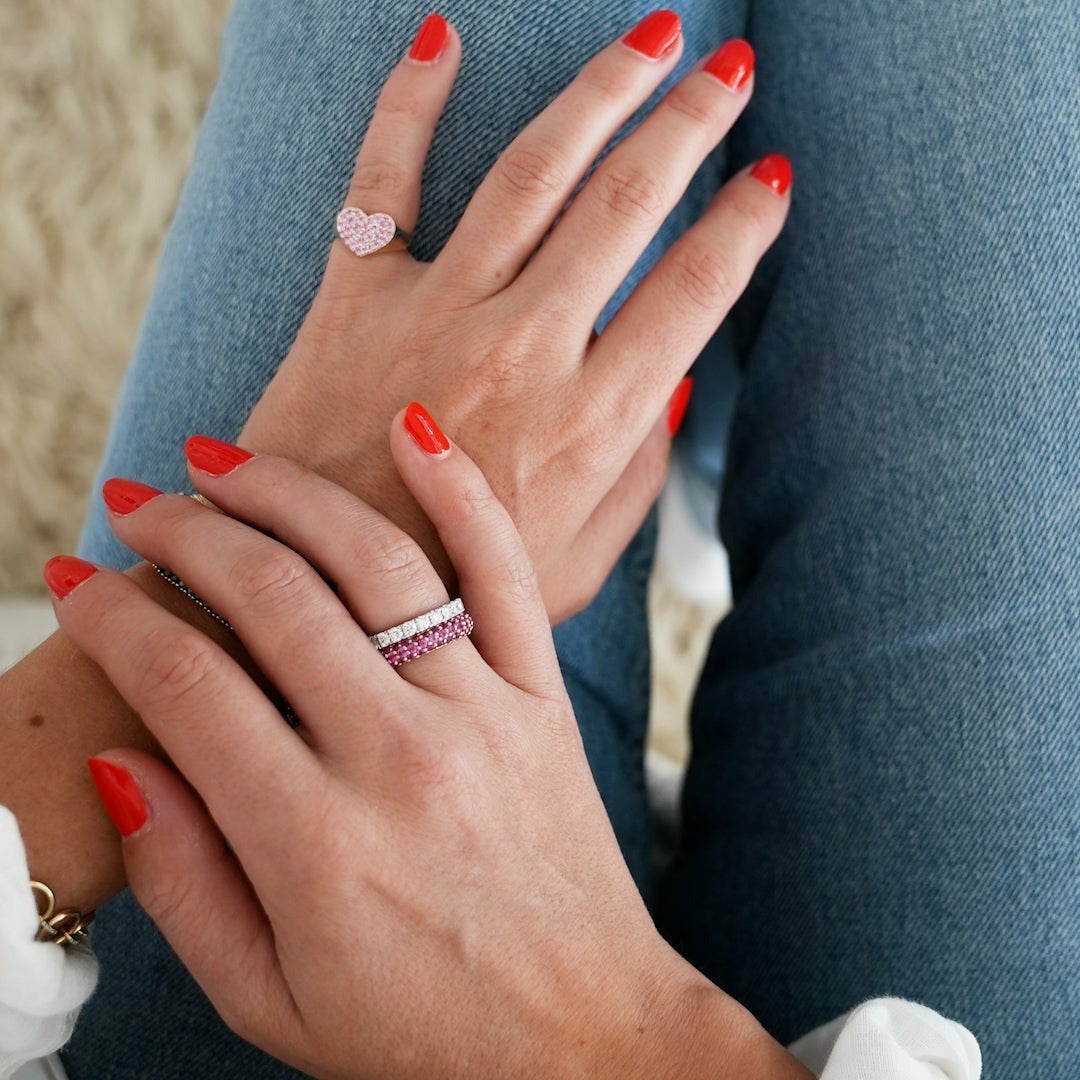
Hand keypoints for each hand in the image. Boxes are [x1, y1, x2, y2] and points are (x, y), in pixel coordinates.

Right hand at [47, 410, 807, 1078]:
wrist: (588, 1042)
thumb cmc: (423, 1037)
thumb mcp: (267, 998)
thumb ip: (181, 880)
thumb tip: (123, 758)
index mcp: (313, 842)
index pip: (182, 685)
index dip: (111, 619)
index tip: (76, 582)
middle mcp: (398, 757)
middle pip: (269, 598)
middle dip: (184, 534)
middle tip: (139, 502)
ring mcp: (483, 715)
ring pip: (374, 561)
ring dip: (288, 493)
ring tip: (226, 460)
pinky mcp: (543, 698)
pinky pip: (505, 572)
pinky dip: (460, 491)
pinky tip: (411, 428)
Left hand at [240, 11, 788, 621]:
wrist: (317, 601)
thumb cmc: (456, 596)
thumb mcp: (580, 566)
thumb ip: (638, 478)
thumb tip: (679, 387)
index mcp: (591, 424)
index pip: (693, 294)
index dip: (743, 228)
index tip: (772, 178)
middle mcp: (522, 352)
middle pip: (626, 206)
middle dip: (691, 126)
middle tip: (732, 72)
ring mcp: (435, 315)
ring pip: (533, 172)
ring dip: (601, 92)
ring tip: (654, 39)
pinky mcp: (353, 300)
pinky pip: (383, 178)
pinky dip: (409, 103)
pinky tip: (441, 37)